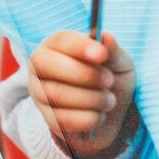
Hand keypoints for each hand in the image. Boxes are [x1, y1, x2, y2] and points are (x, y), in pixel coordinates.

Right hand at [26, 30, 135, 156]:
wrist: (112, 110)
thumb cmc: (109, 76)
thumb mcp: (117, 60)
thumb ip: (111, 50)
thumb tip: (105, 38)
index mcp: (56, 45)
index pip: (60, 40)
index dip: (80, 46)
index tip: (102, 54)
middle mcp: (41, 67)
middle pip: (47, 65)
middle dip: (85, 74)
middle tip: (109, 81)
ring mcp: (40, 94)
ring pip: (56, 95)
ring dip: (92, 98)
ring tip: (109, 99)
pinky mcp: (48, 119)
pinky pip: (64, 120)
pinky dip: (89, 118)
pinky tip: (99, 114)